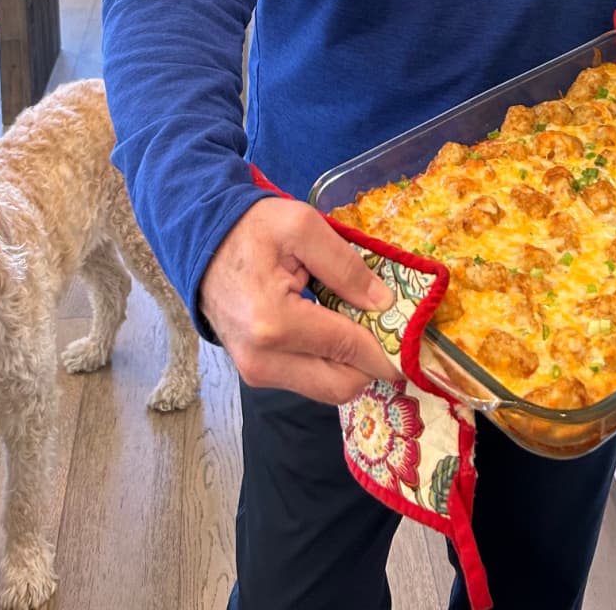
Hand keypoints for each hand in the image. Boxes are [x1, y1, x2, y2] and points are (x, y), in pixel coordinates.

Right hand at [198, 197, 396, 404]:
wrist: (201, 240)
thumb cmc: (250, 229)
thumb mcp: (302, 227)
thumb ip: (346, 266)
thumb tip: (384, 304)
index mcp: (274, 324)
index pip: (349, 349)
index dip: (387, 348)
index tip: (414, 342)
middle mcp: (263, 361)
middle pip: (341, 386)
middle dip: (371, 363)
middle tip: (386, 331)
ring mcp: (255, 372)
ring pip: (326, 389)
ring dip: (350, 364)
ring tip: (355, 323)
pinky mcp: (254, 372)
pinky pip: (307, 380)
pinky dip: (328, 362)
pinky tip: (331, 328)